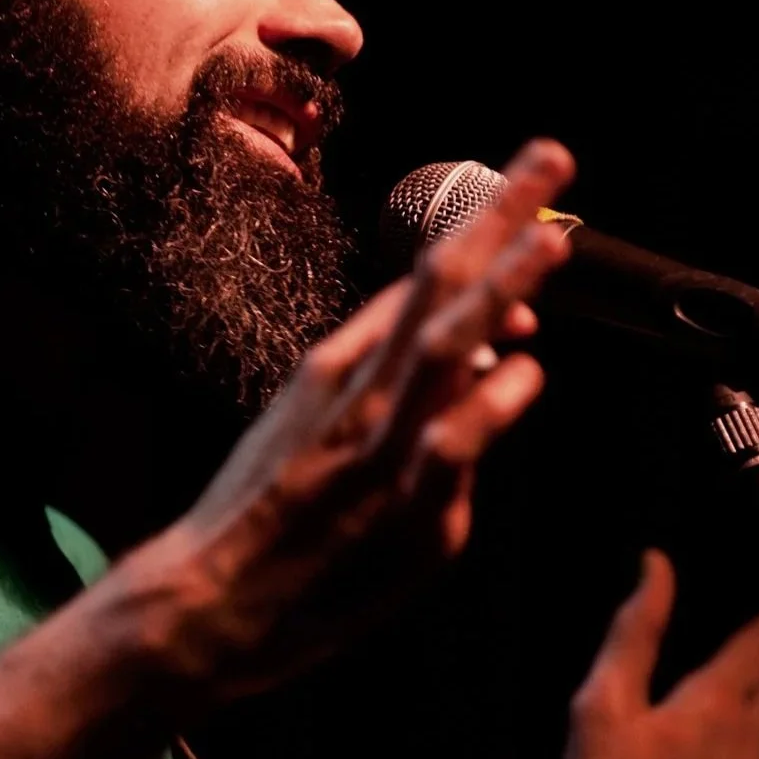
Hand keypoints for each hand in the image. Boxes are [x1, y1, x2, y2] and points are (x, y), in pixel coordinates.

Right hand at [161, 138, 574, 698]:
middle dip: (496, 222)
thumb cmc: (257, 513)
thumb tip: (450, 330)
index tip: (529, 179)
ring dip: (498, 293)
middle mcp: (358, 398)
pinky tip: (526, 371)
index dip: (482, 226)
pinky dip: (490, 404)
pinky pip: (451, 449)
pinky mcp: (407, 521)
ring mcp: (382, 454)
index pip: (421, 281)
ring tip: (549, 244)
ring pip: (443, 352)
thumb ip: (370, 373)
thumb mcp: (300, 420)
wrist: (208, 600)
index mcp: (332, 369)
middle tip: (550, 159)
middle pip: (434, 291)